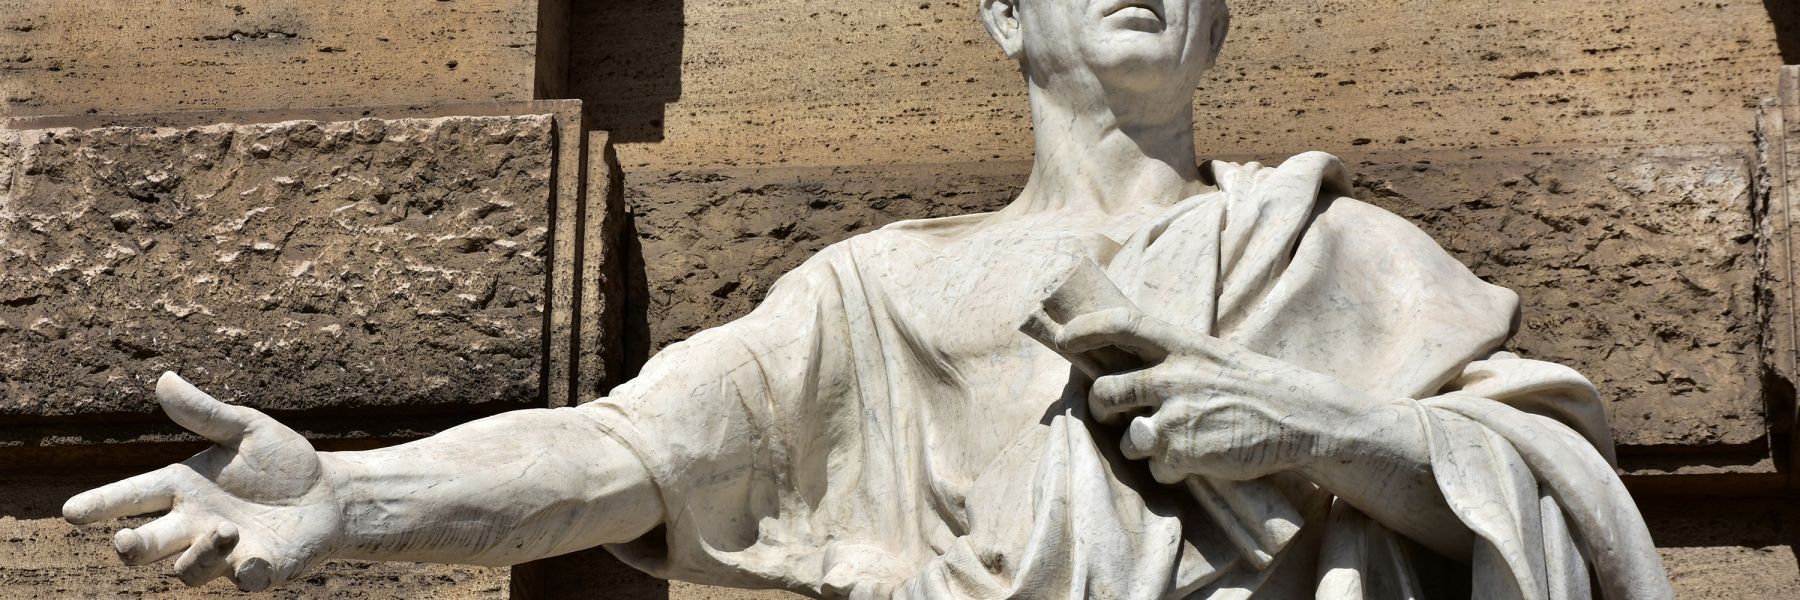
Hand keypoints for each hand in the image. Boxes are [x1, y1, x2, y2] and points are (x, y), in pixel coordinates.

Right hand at [63, 372, 344, 590]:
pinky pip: (245, 579)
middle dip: (133, 546)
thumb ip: (206, 413)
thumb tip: (164, 380)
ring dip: (199, 554)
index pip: (133, 495)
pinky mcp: (261, 568)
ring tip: (226, 530)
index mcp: (184, 487)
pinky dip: (246, 573)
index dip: (103, 503)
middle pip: (148, 543)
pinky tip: (252, 562)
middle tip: (125, 542)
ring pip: (188, 568)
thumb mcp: (247, 429)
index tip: (72, 511)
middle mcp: (195, 524)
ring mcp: (226, 551)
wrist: (330, 492)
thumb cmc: (281, 462)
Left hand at [1052, 308, 1375, 482]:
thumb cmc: (1253, 387)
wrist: (1300, 418)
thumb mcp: (1212, 356)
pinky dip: (1171, 470)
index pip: (1122, 323)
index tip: (1063, 338)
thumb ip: (1171, 359)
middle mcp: (1174, 375)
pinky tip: (1198, 459)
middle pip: (1106, 390)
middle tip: (1109, 411)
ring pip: (1127, 438)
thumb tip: (1125, 363)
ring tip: (1172, 441)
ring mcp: (1178, 415)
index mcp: (1183, 344)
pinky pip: (1157, 468)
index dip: (1086, 328)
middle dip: (1099, 406)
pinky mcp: (1186, 453)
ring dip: (1140, 445)